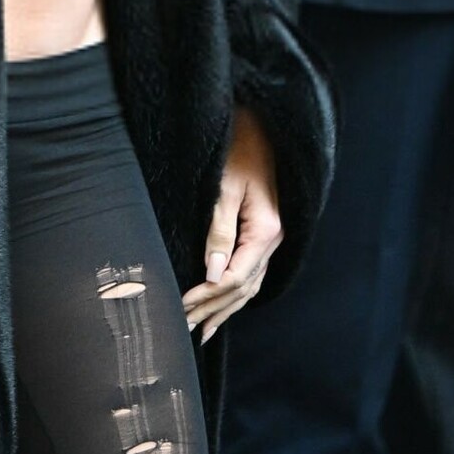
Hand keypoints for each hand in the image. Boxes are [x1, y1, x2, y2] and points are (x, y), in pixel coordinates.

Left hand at [182, 105, 283, 344]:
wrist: (259, 123)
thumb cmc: (238, 147)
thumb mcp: (225, 187)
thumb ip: (219, 231)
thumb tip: (213, 274)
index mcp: (266, 230)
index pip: (236, 277)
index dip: (207, 296)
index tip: (181, 306)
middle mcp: (273, 239)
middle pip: (242, 288)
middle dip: (211, 309)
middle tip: (182, 327)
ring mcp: (271, 237)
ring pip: (249, 286)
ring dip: (223, 309)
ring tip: (200, 330)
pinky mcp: (263, 233)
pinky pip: (251, 273)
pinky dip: (235, 294)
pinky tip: (222, 305)